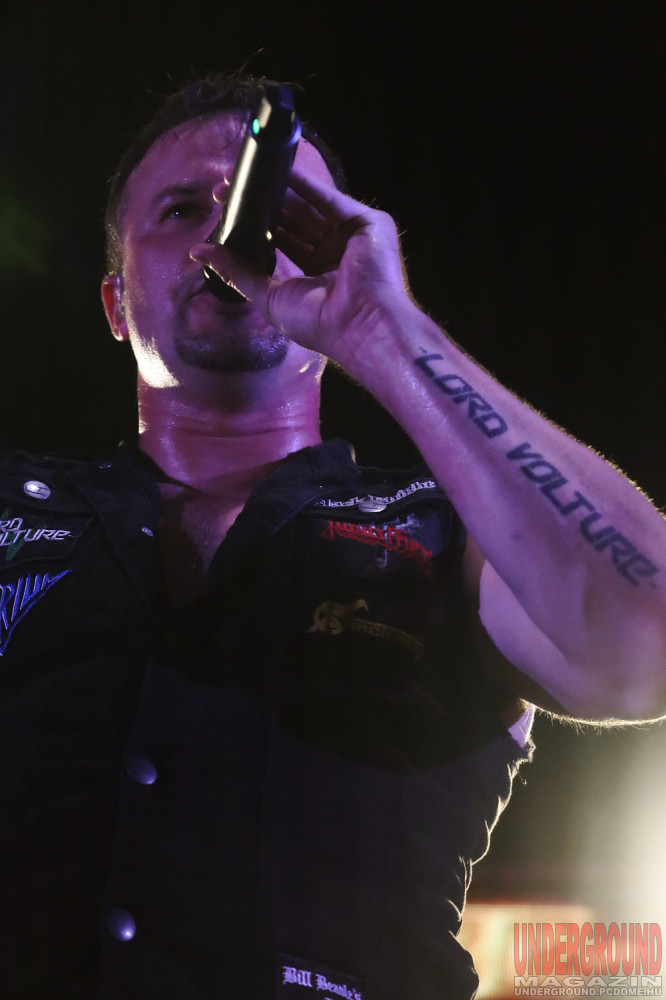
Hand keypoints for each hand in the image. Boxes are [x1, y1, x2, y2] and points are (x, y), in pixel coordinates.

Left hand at [190, 168, 412, 365]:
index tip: (225, 210)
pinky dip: (304, 183)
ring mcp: (351, 237)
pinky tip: (278, 169)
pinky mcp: (367, 224)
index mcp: (316, 276)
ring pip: (308, 206)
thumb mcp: (268, 297)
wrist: (360, 325)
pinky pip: (329, 198)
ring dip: (277, 189)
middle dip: (259, 204)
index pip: (280, 241)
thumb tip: (198, 253)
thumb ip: (236, 272)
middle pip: (292, 220)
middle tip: (227, 187)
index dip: (253, 225)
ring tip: (245, 176)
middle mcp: (334, 255)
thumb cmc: (319, 324)